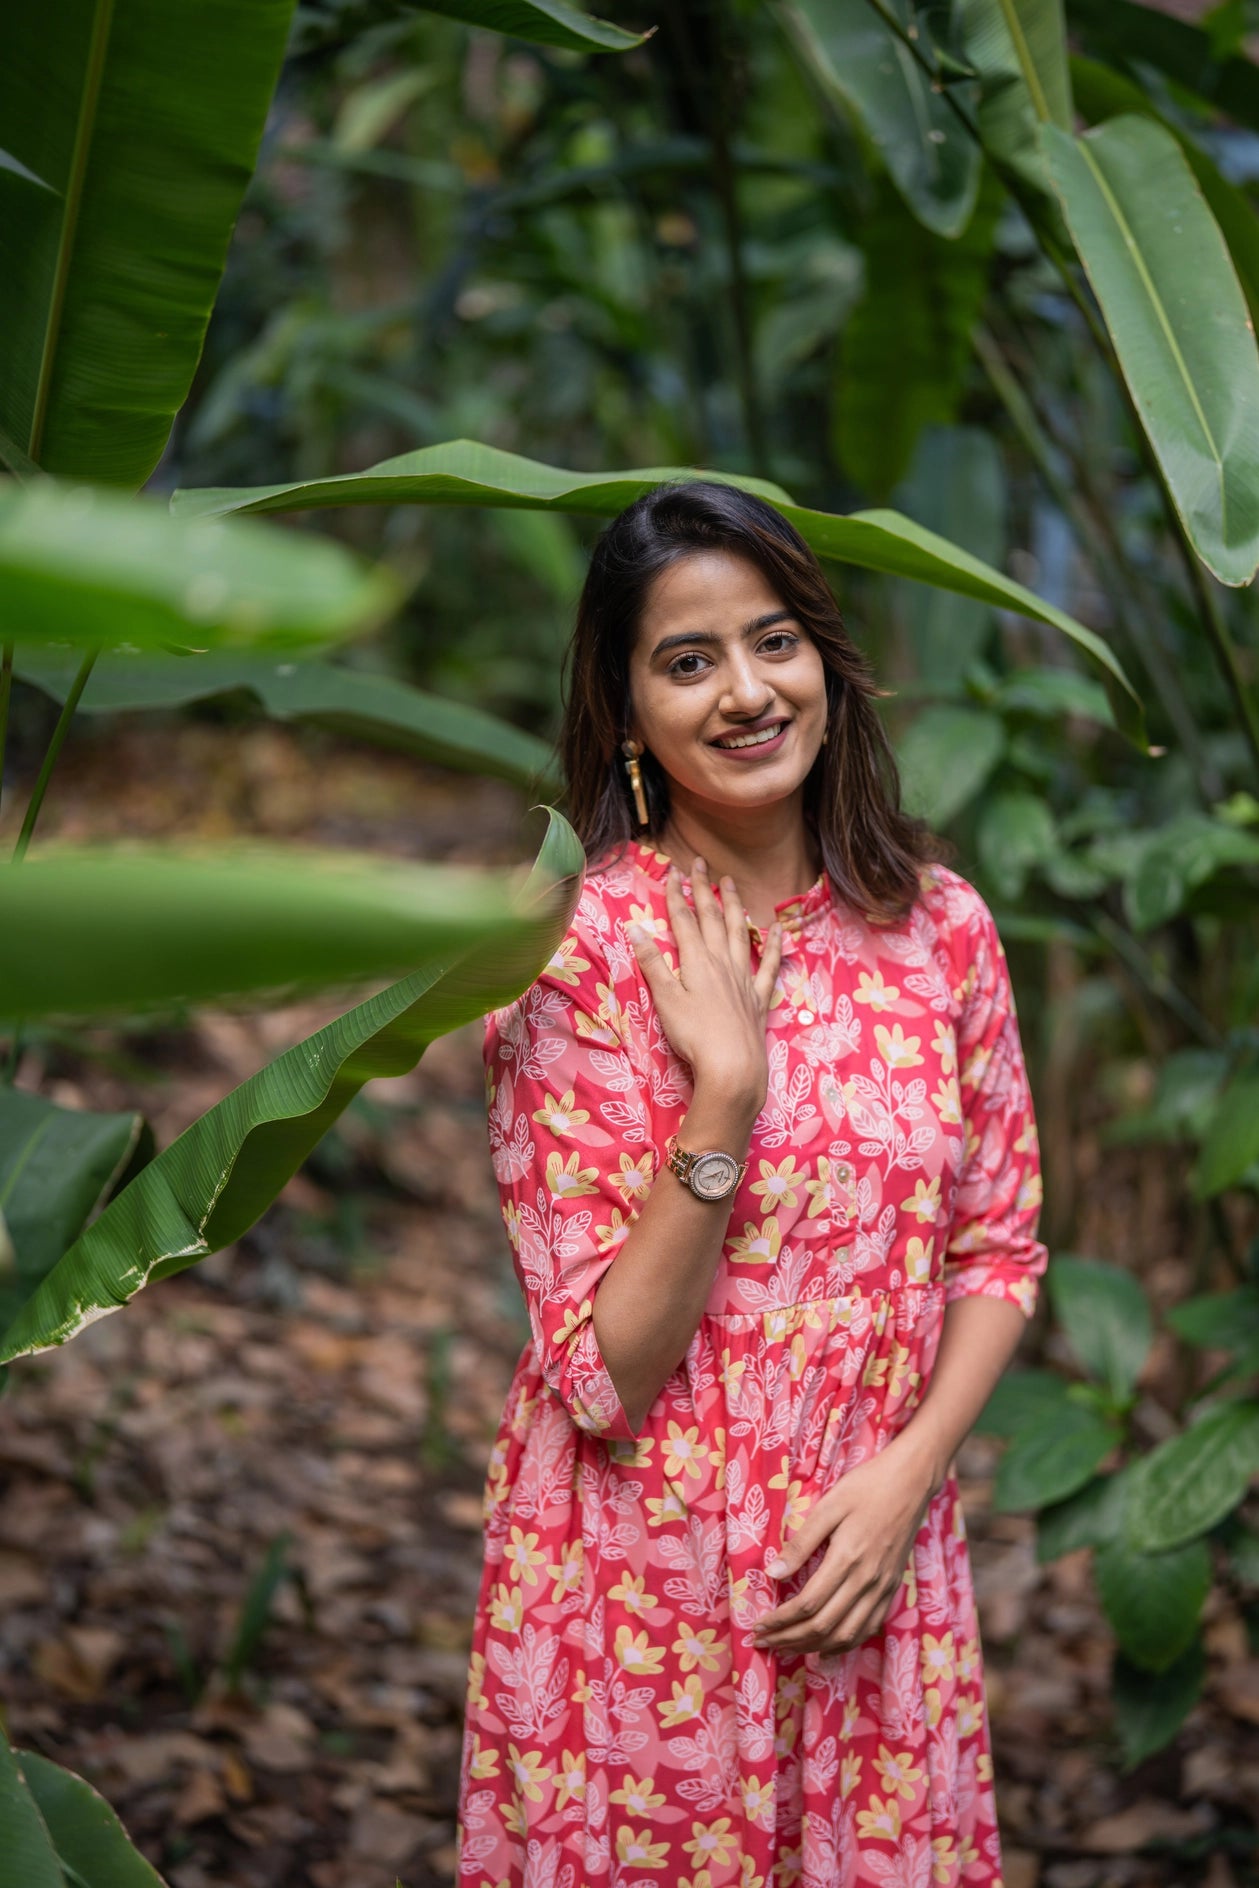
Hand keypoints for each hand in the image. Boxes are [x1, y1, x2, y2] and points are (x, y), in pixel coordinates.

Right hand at [628, 858, 782, 1110]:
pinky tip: (777, 930)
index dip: (677, 895)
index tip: (673, 871)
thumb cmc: (694, 1036)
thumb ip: (652, 963)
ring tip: (730, 884)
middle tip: (701, 863)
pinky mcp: (758, 997)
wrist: (733, 1066)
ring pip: (740, 933)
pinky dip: (774, 945)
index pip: (683, 920)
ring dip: (734, 906)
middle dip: (704, 890)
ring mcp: (743, 977)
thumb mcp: (665, 999)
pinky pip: (770, 964)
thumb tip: (635, 928)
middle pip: (712, 919)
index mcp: (696, 961)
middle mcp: (722, 962)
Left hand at [750, 1435, 937, 1656]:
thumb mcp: (829, 1505)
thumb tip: (772, 1573)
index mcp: (847, 1559)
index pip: (808, 1604)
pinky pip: (868, 1628)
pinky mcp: (892, 1589)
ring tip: (787, 1649)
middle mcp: (867, 1581)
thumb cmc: (866, 1487)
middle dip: (789, 1640)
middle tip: (763, 1643)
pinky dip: (845, 1644)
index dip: (780, 1621)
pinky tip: (826, 1649)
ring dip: (813, 1647)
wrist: (912, 1482)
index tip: (758, 1625)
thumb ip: (801, 1543)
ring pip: (846, 1634)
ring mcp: (883, 1588)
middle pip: (824, 1626)